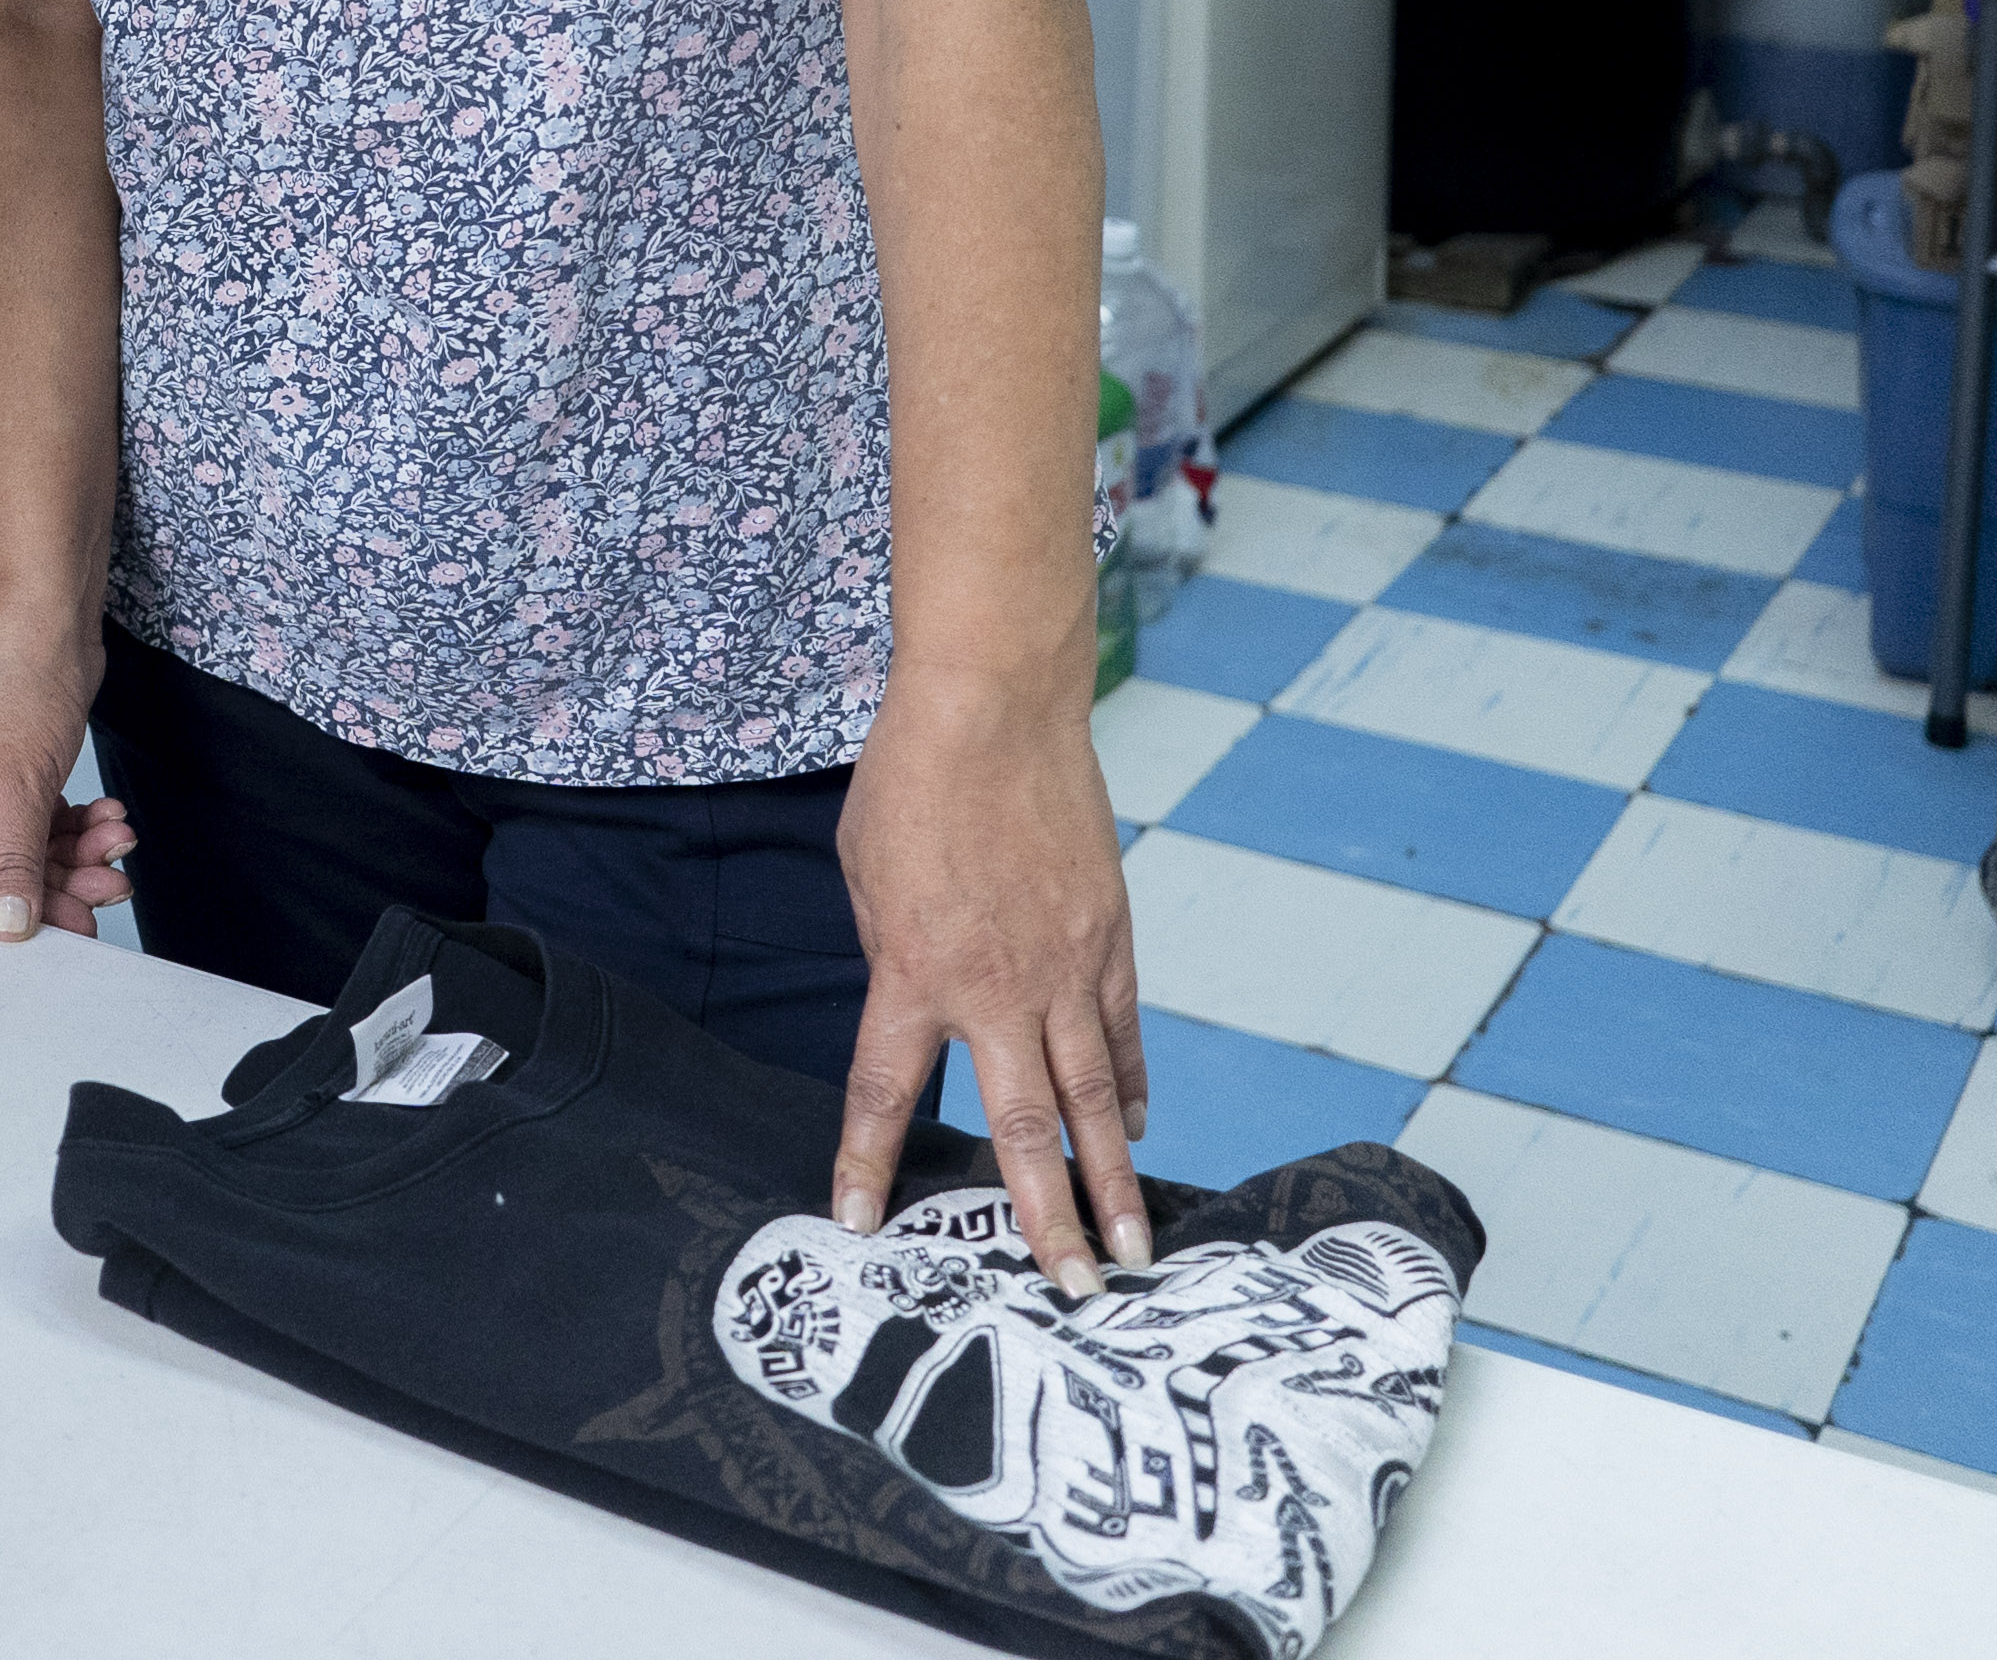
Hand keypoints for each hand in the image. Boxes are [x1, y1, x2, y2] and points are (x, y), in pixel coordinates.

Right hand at [0, 614, 135, 940]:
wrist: (50, 612)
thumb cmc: (19, 679)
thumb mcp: (18, 785)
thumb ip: (14, 862)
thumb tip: (9, 925)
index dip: (28, 904)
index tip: (79, 922)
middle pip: (2, 866)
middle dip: (64, 874)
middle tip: (113, 881)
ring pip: (29, 845)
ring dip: (79, 849)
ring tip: (119, 836)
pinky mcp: (8, 773)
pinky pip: (40, 819)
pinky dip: (77, 824)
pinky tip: (109, 816)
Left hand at [832, 674, 1148, 1288]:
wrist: (995, 705)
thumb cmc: (911, 780)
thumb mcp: (866, 875)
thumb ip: (894, 954)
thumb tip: (923, 1004)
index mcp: (914, 974)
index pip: (884, 1092)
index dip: (868, 1162)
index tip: (858, 1225)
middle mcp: (996, 988)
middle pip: (1025, 1129)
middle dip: (1048, 1219)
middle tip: (1075, 1291)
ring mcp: (1065, 967)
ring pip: (1095, 1099)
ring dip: (1115, 1181)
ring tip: (1138, 1250)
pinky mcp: (1110, 938)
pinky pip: (1121, 1033)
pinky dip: (1129, 1087)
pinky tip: (1133, 1130)